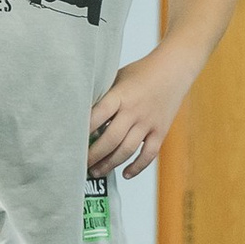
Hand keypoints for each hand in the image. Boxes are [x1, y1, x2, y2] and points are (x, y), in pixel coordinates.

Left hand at [88, 52, 186, 180]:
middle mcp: (134, 110)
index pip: (98, 114)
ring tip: (97, 171)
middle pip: (111, 138)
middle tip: (80, 164)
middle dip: (94, 155)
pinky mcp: (161, 131)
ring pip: (127, 150)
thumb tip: (82, 114)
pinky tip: (125, 173)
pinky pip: (149, 154)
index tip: (70, 141)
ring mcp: (148, 122)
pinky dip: (137, 167)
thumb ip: (104, 95)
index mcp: (121, 95)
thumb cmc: (141, 72)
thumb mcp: (118, 77)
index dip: (84, 129)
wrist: (174, 69)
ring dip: (110, 164)